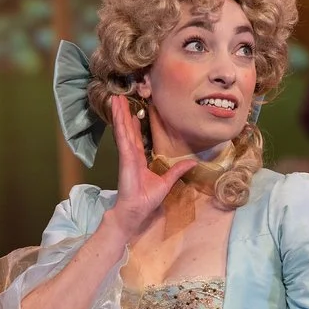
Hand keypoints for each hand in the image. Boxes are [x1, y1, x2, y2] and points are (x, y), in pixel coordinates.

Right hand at [107, 95, 196, 238]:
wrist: (136, 212)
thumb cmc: (146, 200)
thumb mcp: (166, 182)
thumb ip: (177, 171)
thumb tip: (192, 163)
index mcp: (138, 159)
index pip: (136, 137)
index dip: (134, 124)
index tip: (135, 112)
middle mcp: (131, 155)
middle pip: (127, 129)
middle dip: (124, 113)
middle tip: (120, 96)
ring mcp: (127, 156)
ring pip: (123, 130)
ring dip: (120, 114)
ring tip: (116, 98)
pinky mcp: (125, 159)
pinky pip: (123, 139)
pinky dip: (120, 125)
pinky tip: (118, 114)